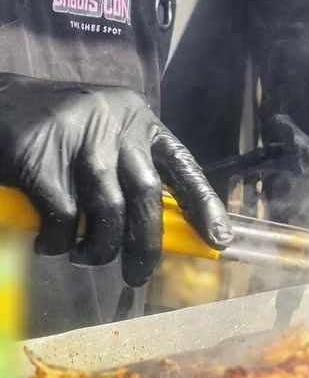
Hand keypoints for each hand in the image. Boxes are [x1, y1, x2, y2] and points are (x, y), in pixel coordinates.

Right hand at [0, 74, 231, 285]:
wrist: (1, 102)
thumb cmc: (61, 130)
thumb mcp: (107, 134)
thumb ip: (131, 168)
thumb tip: (155, 226)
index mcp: (141, 121)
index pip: (183, 165)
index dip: (203, 204)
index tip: (218, 239)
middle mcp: (118, 127)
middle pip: (147, 195)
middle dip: (147, 244)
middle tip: (138, 275)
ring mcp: (80, 143)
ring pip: (108, 212)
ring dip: (100, 248)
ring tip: (87, 256)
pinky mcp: (42, 162)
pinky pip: (64, 218)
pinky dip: (60, 242)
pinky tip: (51, 243)